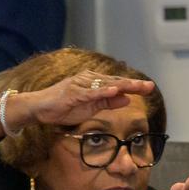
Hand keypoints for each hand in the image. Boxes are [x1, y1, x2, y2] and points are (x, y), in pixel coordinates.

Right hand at [8, 70, 156, 131]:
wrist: (38, 109)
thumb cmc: (64, 107)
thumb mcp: (91, 108)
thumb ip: (108, 102)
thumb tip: (127, 99)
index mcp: (94, 84)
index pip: (118, 84)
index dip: (134, 86)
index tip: (150, 88)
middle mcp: (89, 80)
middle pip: (115, 82)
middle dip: (133, 84)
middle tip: (149, 86)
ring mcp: (80, 85)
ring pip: (105, 84)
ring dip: (122, 85)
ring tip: (137, 86)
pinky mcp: (72, 92)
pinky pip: (90, 92)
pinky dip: (103, 91)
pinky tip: (115, 91)